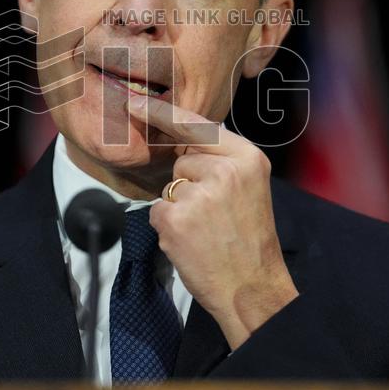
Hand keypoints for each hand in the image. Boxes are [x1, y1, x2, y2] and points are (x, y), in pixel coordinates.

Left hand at [126, 93, 299, 350]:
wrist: (253, 288)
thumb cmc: (250, 241)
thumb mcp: (249, 189)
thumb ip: (222, 163)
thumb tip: (183, 145)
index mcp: (248, 158)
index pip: (199, 127)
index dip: (163, 113)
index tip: (134, 101)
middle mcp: (225, 170)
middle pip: (182, 162)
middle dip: (188, 186)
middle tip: (214, 217)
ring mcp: (200, 194)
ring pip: (169, 188)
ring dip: (178, 209)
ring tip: (205, 232)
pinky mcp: (177, 218)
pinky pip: (157, 211)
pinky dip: (167, 228)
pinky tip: (191, 243)